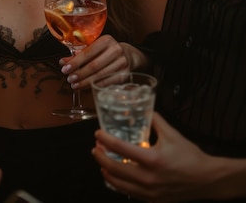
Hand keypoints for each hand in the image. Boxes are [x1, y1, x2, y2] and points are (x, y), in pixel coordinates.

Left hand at [58, 35, 133, 89]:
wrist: (128, 55)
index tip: (65, 69)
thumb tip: (63, 62)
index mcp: (106, 40)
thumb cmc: (106, 51)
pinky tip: (86, 87)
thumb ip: (79, 54)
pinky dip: (95, 86)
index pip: (88, 52)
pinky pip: (107, 82)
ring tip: (75, 85)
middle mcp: (116, 50)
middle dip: (79, 74)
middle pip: (94, 65)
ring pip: (100, 75)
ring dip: (85, 82)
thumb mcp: (94, 48)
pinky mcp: (125, 74)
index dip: (75, 62)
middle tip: (69, 79)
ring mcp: (122, 63)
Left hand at [92, 112, 233, 202]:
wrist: (207, 180)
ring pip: (119, 185)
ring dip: (107, 172)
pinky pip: (130, 194)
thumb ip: (155, 120)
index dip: (105, 140)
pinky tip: (116, 177)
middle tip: (95, 148)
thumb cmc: (190, 156)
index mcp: (152, 159)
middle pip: (114, 169)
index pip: (120, 148)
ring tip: (102, 163)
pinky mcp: (153, 201)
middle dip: (101, 157)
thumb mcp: (172, 133)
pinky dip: (119, 185)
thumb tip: (143, 109)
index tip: (98, 134)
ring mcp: (150, 193)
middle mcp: (148, 178)